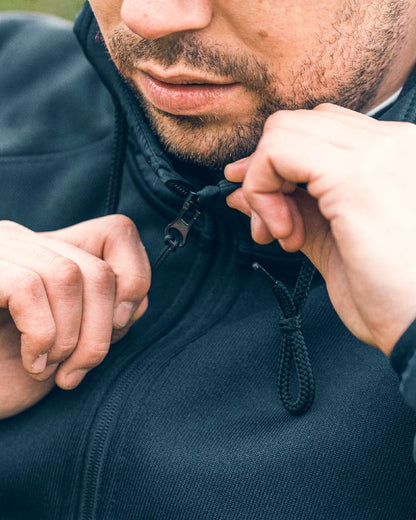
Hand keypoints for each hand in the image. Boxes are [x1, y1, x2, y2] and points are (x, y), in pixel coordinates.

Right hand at [0, 215, 149, 418]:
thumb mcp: (73, 340)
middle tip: (78, 369)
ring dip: (71, 338)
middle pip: (98, 269)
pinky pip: (28, 289)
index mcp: (54, 252)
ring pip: (69, 276)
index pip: (117, 232)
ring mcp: (1, 251)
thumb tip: (131, 304)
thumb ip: (106, 314)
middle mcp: (27, 242)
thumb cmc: (12, 370)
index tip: (120, 325)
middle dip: (100, 331)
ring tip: (52, 369)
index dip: (135, 278)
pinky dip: (41, 335)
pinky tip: (32, 362)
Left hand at [225, 104, 415, 355]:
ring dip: (264, 184)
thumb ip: (291, 210)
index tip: (269, 211)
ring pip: (281, 130)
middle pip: (295, 125)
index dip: (280, 168)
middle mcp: (388, 144)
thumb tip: (240, 193)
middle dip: (266, 174)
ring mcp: (375, 153)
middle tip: (273, 226)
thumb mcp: (333, 243)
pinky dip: (264, 190)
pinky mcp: (355, 175)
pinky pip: (277, 151)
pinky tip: (285, 233)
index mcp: (391, 157)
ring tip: (282, 233)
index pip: (317, 133)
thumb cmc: (393, 295)